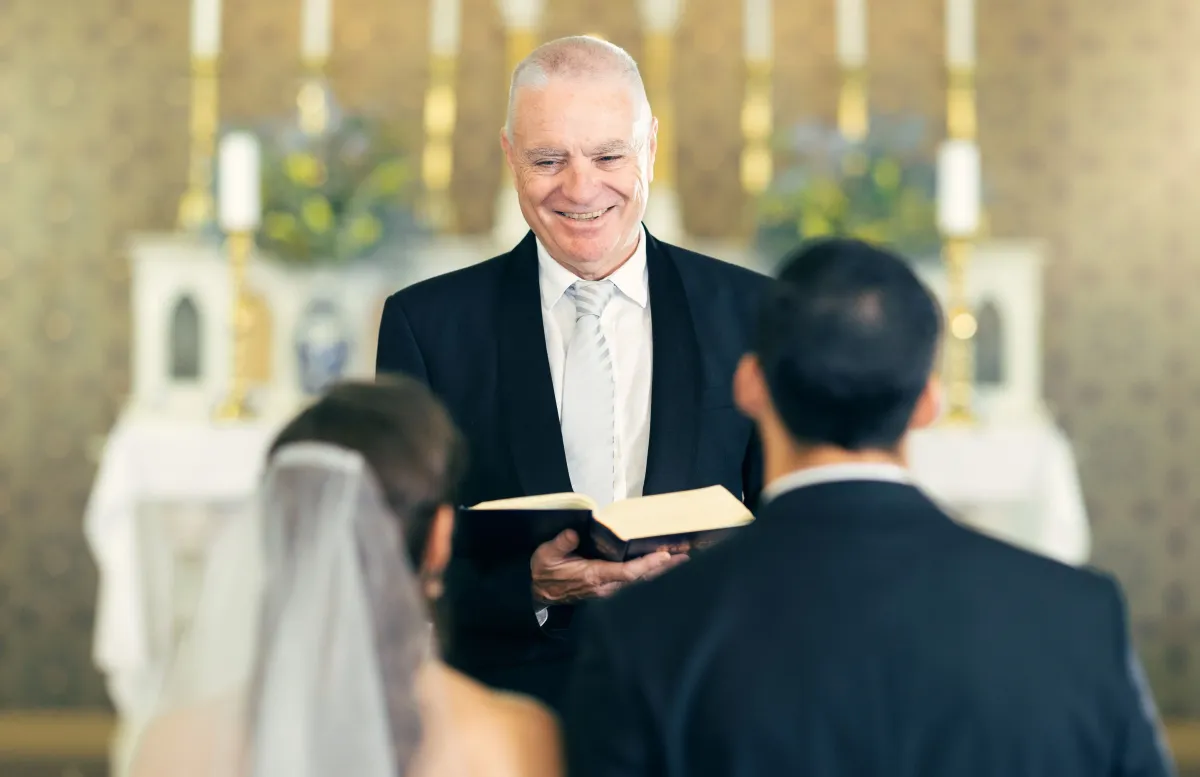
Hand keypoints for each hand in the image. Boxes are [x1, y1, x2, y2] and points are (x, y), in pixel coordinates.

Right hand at [531, 529, 687, 605]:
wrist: (539, 593)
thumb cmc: (544, 572)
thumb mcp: (545, 556)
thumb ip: (560, 544)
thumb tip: (573, 533)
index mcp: (594, 576)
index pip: (626, 572)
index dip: (646, 565)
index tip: (663, 555)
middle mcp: (606, 586)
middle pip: (640, 578)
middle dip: (662, 567)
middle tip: (684, 555)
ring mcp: (608, 590)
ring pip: (639, 582)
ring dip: (659, 571)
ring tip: (679, 557)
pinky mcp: (608, 589)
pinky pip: (633, 582)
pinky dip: (649, 573)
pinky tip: (659, 565)